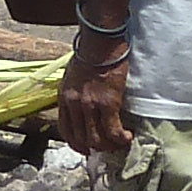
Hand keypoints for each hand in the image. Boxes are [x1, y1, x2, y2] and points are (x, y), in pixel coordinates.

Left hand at [60, 40, 133, 158]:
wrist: (101, 41)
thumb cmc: (90, 53)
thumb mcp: (72, 75)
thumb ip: (74, 93)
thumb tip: (81, 107)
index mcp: (64, 97)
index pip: (65, 130)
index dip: (76, 144)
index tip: (87, 148)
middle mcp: (74, 104)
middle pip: (81, 139)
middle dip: (95, 148)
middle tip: (108, 147)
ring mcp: (90, 104)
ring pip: (96, 139)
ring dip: (110, 146)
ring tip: (120, 142)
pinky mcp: (108, 102)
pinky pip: (113, 130)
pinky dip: (121, 138)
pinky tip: (127, 137)